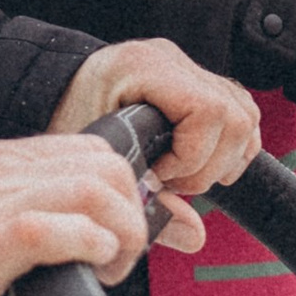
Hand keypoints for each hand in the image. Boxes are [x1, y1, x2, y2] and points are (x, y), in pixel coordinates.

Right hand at [0, 136, 163, 295]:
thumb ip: (1, 208)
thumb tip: (49, 234)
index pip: (86, 150)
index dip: (118, 190)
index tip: (116, 230)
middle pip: (104, 164)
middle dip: (128, 211)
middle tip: (113, 257)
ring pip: (93, 187)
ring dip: (118, 232)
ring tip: (104, 267)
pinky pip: (56, 227)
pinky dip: (87, 245)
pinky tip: (86, 268)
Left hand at [49, 38, 261, 218]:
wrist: (50, 97)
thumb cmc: (66, 125)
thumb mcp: (97, 164)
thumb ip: (145, 202)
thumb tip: (195, 236)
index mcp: (144, 67)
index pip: (207, 111)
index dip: (191, 157)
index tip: (158, 177)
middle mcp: (171, 59)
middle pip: (235, 116)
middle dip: (209, 164)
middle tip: (171, 181)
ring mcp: (187, 67)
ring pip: (245, 115)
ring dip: (223, 157)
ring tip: (183, 172)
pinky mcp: (198, 81)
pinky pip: (241, 112)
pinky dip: (229, 146)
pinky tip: (199, 161)